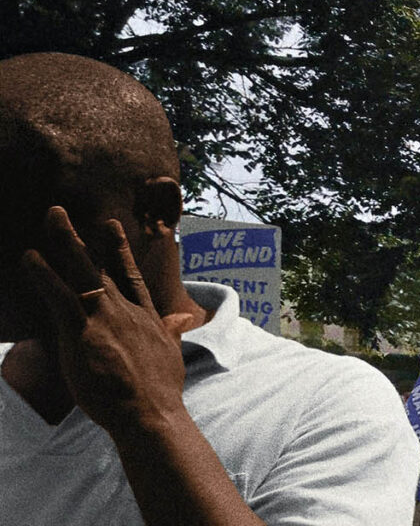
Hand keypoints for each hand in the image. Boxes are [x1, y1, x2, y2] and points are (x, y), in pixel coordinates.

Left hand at [16, 210, 191, 430]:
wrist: (150, 412)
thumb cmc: (159, 392)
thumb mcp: (171, 355)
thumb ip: (172, 331)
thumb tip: (185, 317)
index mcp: (146, 317)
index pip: (130, 276)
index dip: (118, 251)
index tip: (109, 228)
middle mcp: (126, 310)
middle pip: (101, 265)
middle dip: (80, 237)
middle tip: (59, 212)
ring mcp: (105, 317)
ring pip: (81, 271)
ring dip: (62, 242)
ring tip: (49, 218)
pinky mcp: (83, 330)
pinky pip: (59, 294)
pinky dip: (44, 274)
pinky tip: (30, 257)